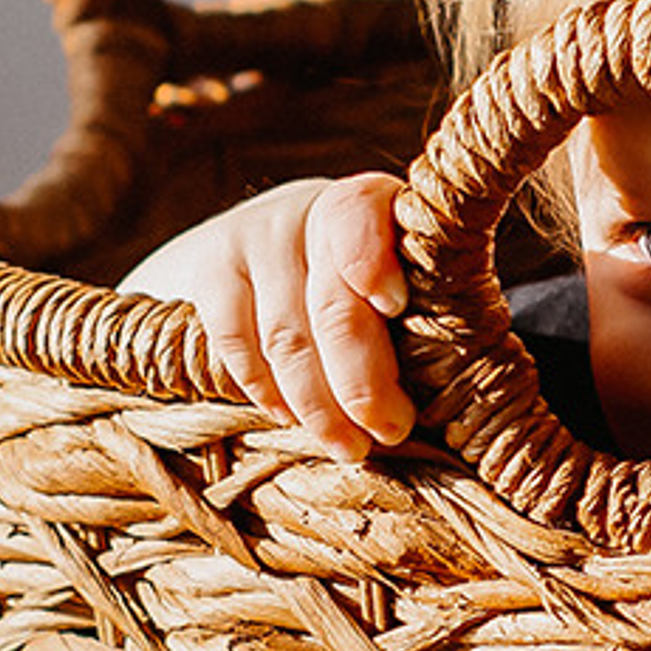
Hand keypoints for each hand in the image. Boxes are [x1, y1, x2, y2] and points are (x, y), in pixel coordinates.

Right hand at [120, 172, 414, 457]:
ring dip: (319, 405)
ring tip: (348, 446)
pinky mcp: (211, 271)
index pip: (362, 218)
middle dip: (363, 381)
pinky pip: (237, 343)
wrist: (257, 245)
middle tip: (388, 430)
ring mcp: (254, 240)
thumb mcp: (389, 272)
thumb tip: (439, 394)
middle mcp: (308, 211)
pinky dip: (266, 389)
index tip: (392, 305)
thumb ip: (414, 310)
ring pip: (287, 338)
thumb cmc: (350, 276)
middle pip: (332, 304)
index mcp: (369, 204)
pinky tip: (291, 418)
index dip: (373, 260)